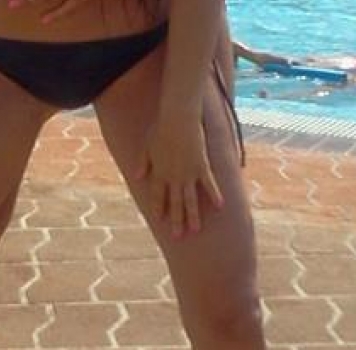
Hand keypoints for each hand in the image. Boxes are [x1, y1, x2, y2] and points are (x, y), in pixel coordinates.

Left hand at [135, 119, 223, 239]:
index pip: (157, 196)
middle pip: (174, 203)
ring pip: (190, 199)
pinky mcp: (202, 166)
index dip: (159, 208)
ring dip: (192, 216)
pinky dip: (214, 195)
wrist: (178, 118)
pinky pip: (209, 184)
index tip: (160, 221)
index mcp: (158, 172)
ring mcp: (188, 174)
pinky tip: (219, 207)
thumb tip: (136, 177)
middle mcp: (173, 177)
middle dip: (176, 220)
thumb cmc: (161, 128)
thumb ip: (142, 162)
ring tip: (195, 230)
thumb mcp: (146, 145)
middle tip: (178, 237)